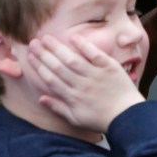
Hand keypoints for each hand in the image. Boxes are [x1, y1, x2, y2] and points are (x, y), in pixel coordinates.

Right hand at [27, 35, 142, 132]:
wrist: (126, 115)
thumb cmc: (101, 118)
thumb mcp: (76, 118)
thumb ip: (58, 107)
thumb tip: (41, 98)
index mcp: (72, 97)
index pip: (51, 79)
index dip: (39, 67)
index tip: (30, 56)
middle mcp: (81, 84)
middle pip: (58, 67)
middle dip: (44, 55)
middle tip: (33, 43)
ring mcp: (95, 75)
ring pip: (72, 60)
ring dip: (58, 48)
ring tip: (47, 38)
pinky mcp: (109, 67)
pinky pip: (95, 55)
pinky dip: (84, 46)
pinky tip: (74, 38)